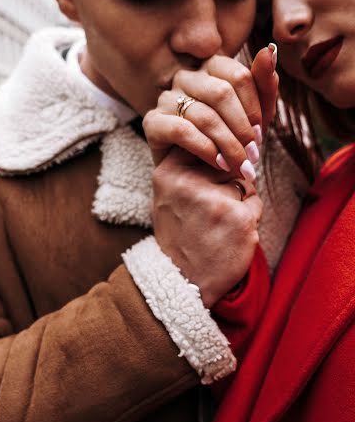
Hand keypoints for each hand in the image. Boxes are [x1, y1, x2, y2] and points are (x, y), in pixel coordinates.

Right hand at [143, 46, 278, 178]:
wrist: (199, 176)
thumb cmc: (229, 141)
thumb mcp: (254, 118)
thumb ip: (264, 85)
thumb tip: (270, 49)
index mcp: (212, 67)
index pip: (239, 77)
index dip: (254, 109)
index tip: (259, 136)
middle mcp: (186, 76)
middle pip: (222, 94)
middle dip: (242, 129)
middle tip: (252, 155)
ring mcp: (166, 97)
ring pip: (204, 115)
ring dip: (227, 145)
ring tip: (238, 165)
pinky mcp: (152, 121)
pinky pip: (181, 130)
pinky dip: (205, 149)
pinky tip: (217, 163)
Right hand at [152, 147, 262, 307]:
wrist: (182, 282)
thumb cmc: (178, 236)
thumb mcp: (167, 196)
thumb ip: (186, 166)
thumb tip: (222, 139)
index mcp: (168, 172)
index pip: (207, 145)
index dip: (211, 164)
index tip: (203, 184)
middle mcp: (190, 182)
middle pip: (228, 162)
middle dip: (226, 183)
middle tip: (207, 214)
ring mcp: (216, 200)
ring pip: (244, 182)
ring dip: (239, 201)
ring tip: (217, 226)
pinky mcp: (240, 218)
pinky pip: (255, 204)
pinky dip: (249, 219)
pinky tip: (230, 236)